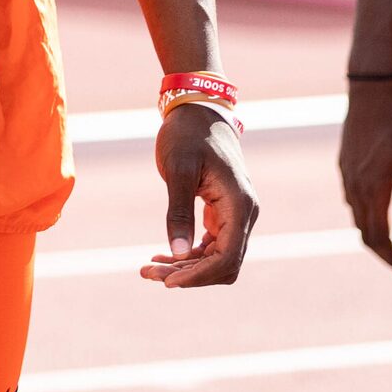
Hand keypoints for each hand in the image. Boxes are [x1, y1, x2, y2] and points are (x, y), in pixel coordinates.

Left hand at [141, 105, 255, 286]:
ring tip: (148, 268)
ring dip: (186, 269)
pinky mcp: (223, 214)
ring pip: (217, 259)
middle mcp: (244, 214)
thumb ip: (179, 212)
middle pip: (224, 265)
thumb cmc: (187, 135)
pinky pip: (211, 246)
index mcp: (239, 204)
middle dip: (188, 275)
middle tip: (147, 272)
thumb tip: (177, 253)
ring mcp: (236, 215)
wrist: (197, 110)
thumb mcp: (178, 170)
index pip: (227, 257)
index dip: (199, 275)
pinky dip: (189, 256)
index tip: (167, 280)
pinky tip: (162, 256)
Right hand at [338, 78, 391, 276]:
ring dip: (378, 236)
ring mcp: (347, 177)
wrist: (371, 92)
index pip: (380, 239)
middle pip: (366, 235)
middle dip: (388, 254)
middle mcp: (355, 187)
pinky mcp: (344, 167)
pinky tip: (384, 212)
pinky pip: (353, 203)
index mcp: (374, 189)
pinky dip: (368, 218)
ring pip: (358, 220)